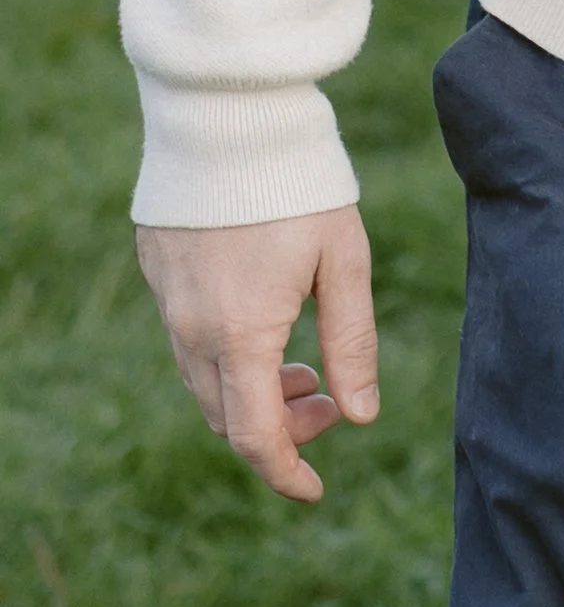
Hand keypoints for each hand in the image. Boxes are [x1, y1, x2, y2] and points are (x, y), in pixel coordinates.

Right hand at [134, 206, 378, 504]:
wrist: (229, 116)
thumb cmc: (299, 185)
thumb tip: (362, 415)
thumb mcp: (345, 261)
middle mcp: (192, 330)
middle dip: (280, 427)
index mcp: (241, 335)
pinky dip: (227, 354)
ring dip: (253, 390)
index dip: (286, 473)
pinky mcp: (159, 272)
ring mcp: (168, 302)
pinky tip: (266, 319)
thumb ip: (353, 341)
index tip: (314, 490)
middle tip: (329, 397)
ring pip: (204, 381)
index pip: (254, 439)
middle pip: (227, 416)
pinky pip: (187, 339)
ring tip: (303, 364)